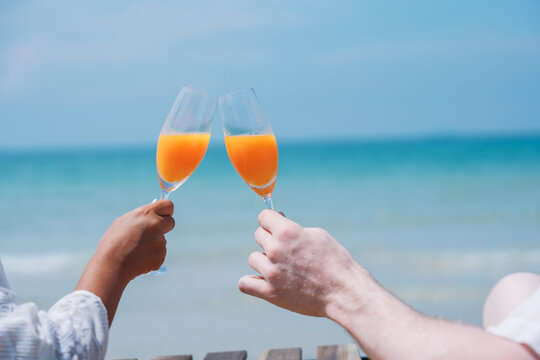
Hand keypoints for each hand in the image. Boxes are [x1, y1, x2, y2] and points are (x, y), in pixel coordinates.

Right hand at [94, 199, 174, 280]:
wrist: (111, 265)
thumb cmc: (113, 243)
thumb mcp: (124, 222)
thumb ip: (141, 218)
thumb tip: (152, 216)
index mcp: (146, 213)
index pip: (168, 205)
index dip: (167, 211)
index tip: (165, 216)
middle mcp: (155, 224)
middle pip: (171, 222)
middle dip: (165, 227)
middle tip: (153, 233)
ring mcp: (160, 240)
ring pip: (163, 240)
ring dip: (155, 244)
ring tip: (137, 250)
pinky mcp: (161, 254)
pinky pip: (160, 253)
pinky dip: (152, 256)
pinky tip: (139, 259)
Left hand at [238, 209, 361, 317]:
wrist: (344, 292)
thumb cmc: (335, 261)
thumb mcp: (317, 235)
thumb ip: (293, 229)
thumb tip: (278, 222)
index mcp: (287, 231)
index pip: (264, 217)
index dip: (272, 220)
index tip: (277, 226)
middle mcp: (275, 249)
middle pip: (258, 235)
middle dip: (270, 239)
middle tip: (286, 250)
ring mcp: (271, 272)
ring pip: (253, 258)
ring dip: (265, 261)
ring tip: (282, 268)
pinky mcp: (270, 293)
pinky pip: (245, 284)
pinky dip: (252, 283)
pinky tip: (263, 281)